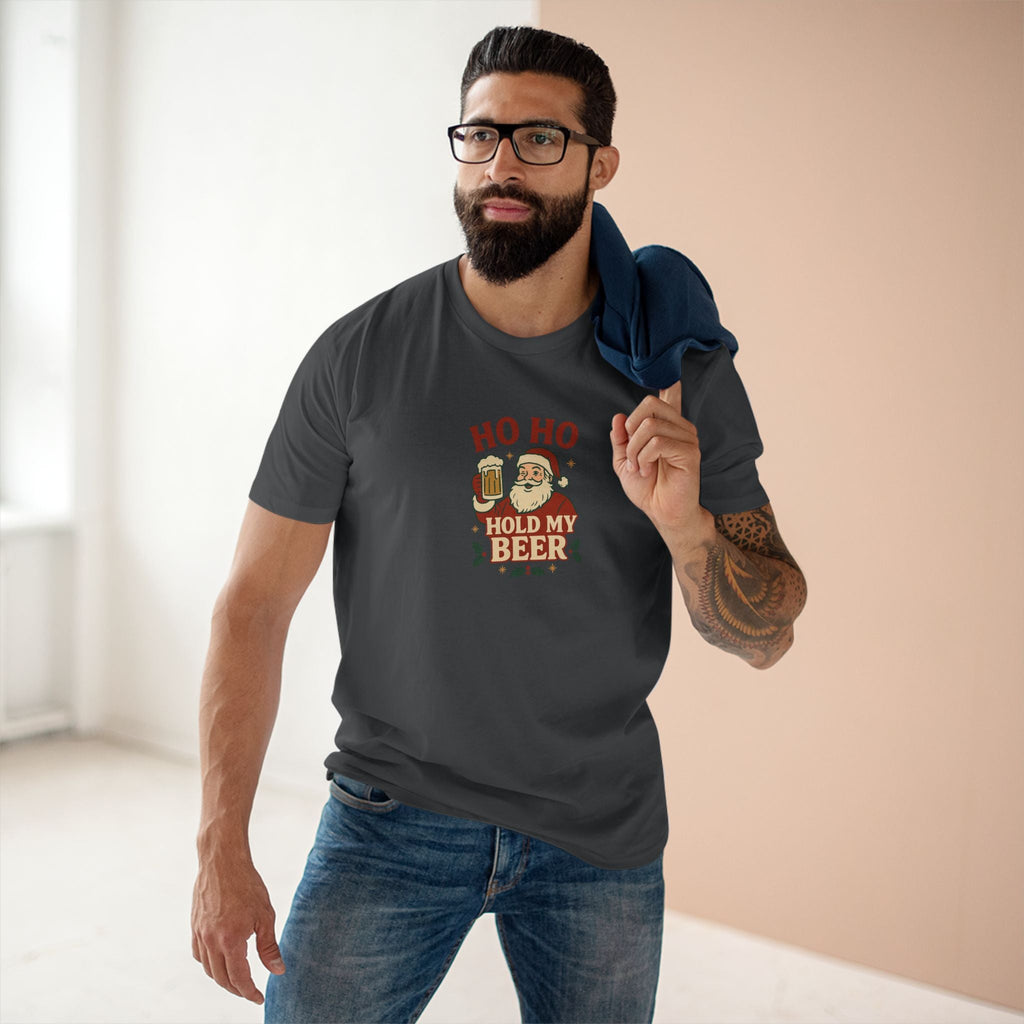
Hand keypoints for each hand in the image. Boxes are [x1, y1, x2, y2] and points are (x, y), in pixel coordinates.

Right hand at [191, 854, 284, 1004]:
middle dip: (236, 989)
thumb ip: (268, 947)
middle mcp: (210, 941)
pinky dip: (208, 963)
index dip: (249, 992)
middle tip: (249, 991)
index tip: (259, 998)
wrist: (223, 861)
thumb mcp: (265, 915)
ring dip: (221, 978)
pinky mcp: (194, 926)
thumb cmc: (247, 884)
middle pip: (221, 978)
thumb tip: (278, 971)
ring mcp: (199, 934)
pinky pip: (198, 954)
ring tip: (237, 979)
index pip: (238, 978)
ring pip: (208, 968)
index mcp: (230, 941)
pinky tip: (219, 960)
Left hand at [610, 381, 713, 548]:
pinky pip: (657, 442)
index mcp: (666, 427)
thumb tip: (618, 416)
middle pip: (649, 404)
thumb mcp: (624, 462)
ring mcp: (687, 438)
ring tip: (640, 468)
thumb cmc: (647, 489)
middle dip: (631, 430)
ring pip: (650, 425)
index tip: (672, 376)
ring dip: (635, 450)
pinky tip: (648, 471)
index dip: (670, 385)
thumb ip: (621, 439)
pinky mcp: (689, 452)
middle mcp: (680, 427)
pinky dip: (644, 458)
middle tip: (632, 454)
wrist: (660, 512)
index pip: (669, 398)